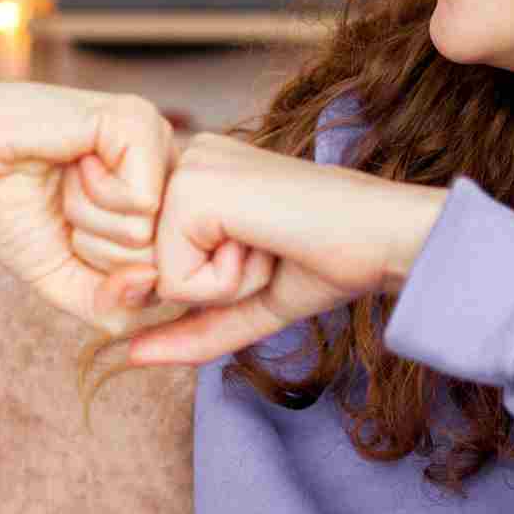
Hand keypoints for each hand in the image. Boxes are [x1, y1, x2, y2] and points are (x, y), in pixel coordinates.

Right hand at [0, 83, 173, 332]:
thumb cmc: (10, 209)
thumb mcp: (68, 279)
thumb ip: (115, 305)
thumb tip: (151, 281)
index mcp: (158, 197)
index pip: (162, 274)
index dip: (105, 269)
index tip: (71, 229)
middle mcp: (166, 166)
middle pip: (159, 256)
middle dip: (98, 244)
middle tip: (65, 201)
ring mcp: (156, 140)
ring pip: (150, 229)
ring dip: (90, 217)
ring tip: (66, 180)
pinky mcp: (136, 120)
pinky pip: (143, 199)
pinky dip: (94, 195)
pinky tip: (73, 162)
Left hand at [125, 133, 448, 366]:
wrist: (384, 237)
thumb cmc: (327, 258)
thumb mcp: (246, 301)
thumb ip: (190, 328)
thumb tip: (129, 354)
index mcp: (191, 172)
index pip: (150, 265)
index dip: (206, 286)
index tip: (263, 249)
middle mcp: (180, 159)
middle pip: (148, 274)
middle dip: (212, 287)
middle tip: (268, 249)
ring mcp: (183, 169)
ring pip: (158, 278)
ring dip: (223, 285)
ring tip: (268, 245)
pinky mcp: (191, 191)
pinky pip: (175, 281)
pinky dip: (226, 283)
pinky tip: (266, 242)